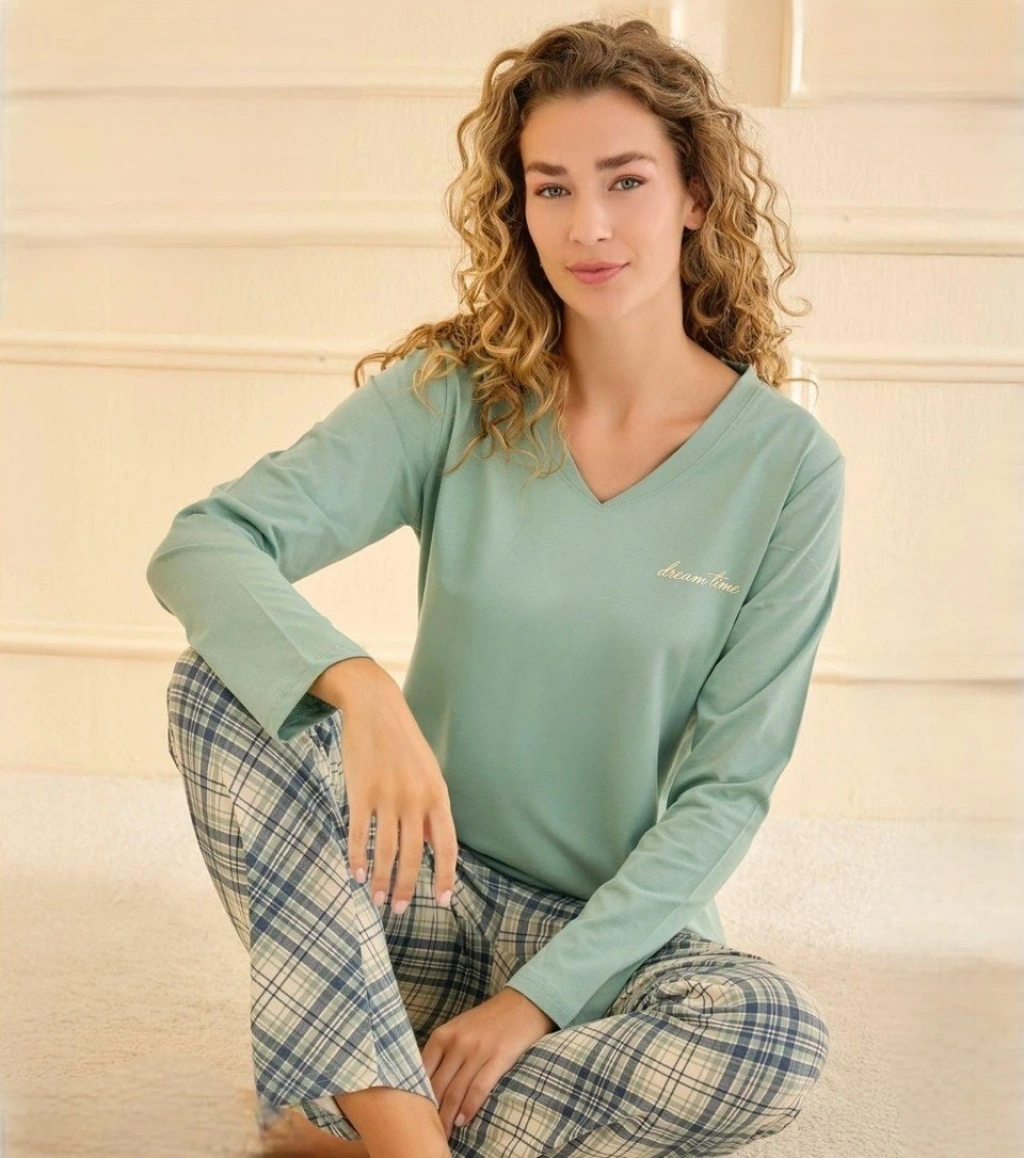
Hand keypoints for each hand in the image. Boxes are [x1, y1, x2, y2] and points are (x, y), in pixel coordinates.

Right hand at [316, 657, 458, 911]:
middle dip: (407, 887)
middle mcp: (415, 798)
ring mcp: (387, 796)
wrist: (375, 708)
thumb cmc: (404, 743)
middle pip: (413, 855)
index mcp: (437, 795)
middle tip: (400, 910)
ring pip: (386, 851)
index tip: (442, 902)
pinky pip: (359, 834)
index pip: (447, 845)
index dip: (446, 877)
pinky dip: (357, 858)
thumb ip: (430, 809)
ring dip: (381, 880)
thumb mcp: (427, 773)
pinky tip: (356, 875)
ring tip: (377, 900)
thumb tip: (431, 845)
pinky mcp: (360, 792)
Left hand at [420, 988, 557, 1139]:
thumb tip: (426, 1084)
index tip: (414, 1114)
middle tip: (428, 1131)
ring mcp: (478, 1050)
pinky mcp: (499, 1057)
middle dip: (431, 1113)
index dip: (416, 1096)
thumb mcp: (458, 1029)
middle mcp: (457, 1042)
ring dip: (448, 1117)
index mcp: (443, 1035)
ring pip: (456, 1091)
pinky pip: (479, 1088)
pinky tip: (463, 1120)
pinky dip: (469, 1107)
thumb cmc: (488, 1020)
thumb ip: (443, 1052)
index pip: (421, 1071)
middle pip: (438, 1086)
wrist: (522, 1003)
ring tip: (444, 1133)